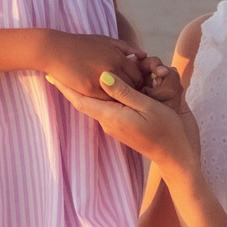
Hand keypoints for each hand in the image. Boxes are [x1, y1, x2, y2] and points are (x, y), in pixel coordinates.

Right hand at [40, 31, 146, 100]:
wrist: (55, 49)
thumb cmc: (80, 44)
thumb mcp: (105, 40)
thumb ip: (125, 47)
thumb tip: (142, 55)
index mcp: (118, 56)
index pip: (138, 74)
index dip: (135, 81)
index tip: (130, 85)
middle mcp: (112, 67)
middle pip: (131, 86)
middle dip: (130, 91)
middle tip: (124, 94)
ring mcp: (101, 79)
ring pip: (119, 95)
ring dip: (119, 99)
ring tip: (116, 100)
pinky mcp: (89, 88)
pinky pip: (105, 100)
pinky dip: (106, 102)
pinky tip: (104, 102)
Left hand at [52, 67, 197, 177]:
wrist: (176, 155)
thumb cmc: (166, 130)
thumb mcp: (147, 107)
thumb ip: (123, 92)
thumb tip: (101, 76)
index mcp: (111, 116)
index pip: (81, 100)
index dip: (65, 87)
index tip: (51, 74)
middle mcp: (109, 122)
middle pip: (84, 101)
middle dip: (71, 86)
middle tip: (58, 70)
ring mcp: (116, 125)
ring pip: (96, 104)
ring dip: (85, 89)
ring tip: (76, 73)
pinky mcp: (124, 125)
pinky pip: (107, 107)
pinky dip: (101, 94)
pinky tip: (102, 85)